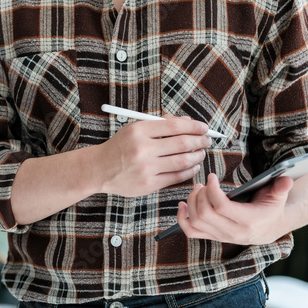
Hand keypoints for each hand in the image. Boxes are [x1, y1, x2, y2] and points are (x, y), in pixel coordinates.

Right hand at [95, 115, 211, 196]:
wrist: (100, 169)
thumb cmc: (121, 146)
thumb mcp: (134, 129)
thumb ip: (160, 124)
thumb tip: (188, 122)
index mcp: (138, 131)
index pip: (174, 126)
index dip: (193, 126)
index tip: (203, 127)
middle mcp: (142, 149)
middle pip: (181, 143)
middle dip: (199, 141)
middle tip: (207, 140)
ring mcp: (146, 168)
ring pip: (182, 161)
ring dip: (197, 156)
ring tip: (201, 152)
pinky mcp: (148, 184)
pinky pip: (176, 177)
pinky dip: (189, 170)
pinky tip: (193, 166)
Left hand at [176, 172, 293, 244]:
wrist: (270, 228)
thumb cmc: (271, 208)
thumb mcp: (278, 196)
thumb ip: (281, 188)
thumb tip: (287, 179)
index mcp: (248, 221)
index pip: (221, 207)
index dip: (212, 189)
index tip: (211, 177)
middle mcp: (233, 233)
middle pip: (205, 214)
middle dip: (199, 195)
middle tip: (202, 183)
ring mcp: (222, 237)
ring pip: (196, 222)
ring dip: (191, 202)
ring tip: (196, 189)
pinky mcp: (214, 237)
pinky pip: (191, 232)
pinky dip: (182, 219)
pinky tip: (181, 205)